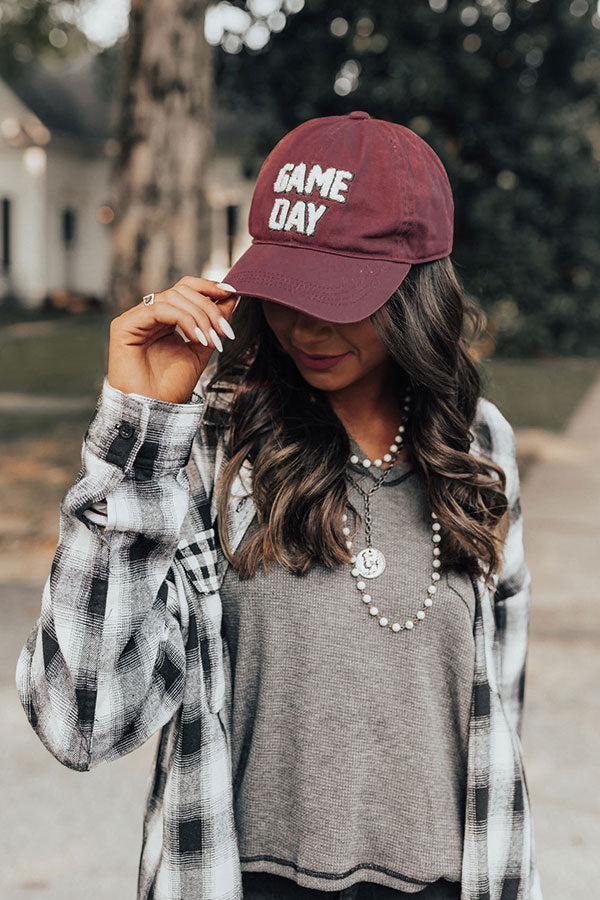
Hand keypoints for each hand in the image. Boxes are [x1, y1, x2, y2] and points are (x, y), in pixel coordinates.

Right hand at [107, 277, 237, 402]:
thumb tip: (232, 297)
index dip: (209, 286)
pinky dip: (183, 319)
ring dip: (199, 316)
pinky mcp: (124, 325)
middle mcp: (149, 314)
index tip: (233, 293)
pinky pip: (158, 309)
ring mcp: (136, 318)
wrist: (152, 410)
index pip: (187, 289)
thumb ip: (213, 324)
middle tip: (224, 330)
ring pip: (172, 297)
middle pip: (182, 290)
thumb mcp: (201, 349)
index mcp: (166, 318)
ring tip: (211, 340)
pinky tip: (196, 337)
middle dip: (209, 307)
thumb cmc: (172, 386)